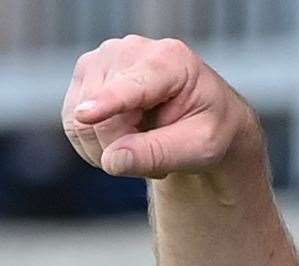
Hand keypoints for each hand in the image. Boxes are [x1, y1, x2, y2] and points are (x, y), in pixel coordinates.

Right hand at [62, 35, 260, 179]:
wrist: (202, 115)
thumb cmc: (209, 128)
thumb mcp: (201, 147)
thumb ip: (160, 153)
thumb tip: (112, 161)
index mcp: (170, 60)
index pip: (132, 85)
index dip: (108, 103)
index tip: (86, 117)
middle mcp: (129, 51)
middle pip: (102, 114)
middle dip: (124, 149)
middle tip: (160, 164)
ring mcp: (100, 60)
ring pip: (79, 121)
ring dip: (110, 150)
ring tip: (147, 148)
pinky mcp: (84, 76)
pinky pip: (72, 123)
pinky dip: (96, 145)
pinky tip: (126, 141)